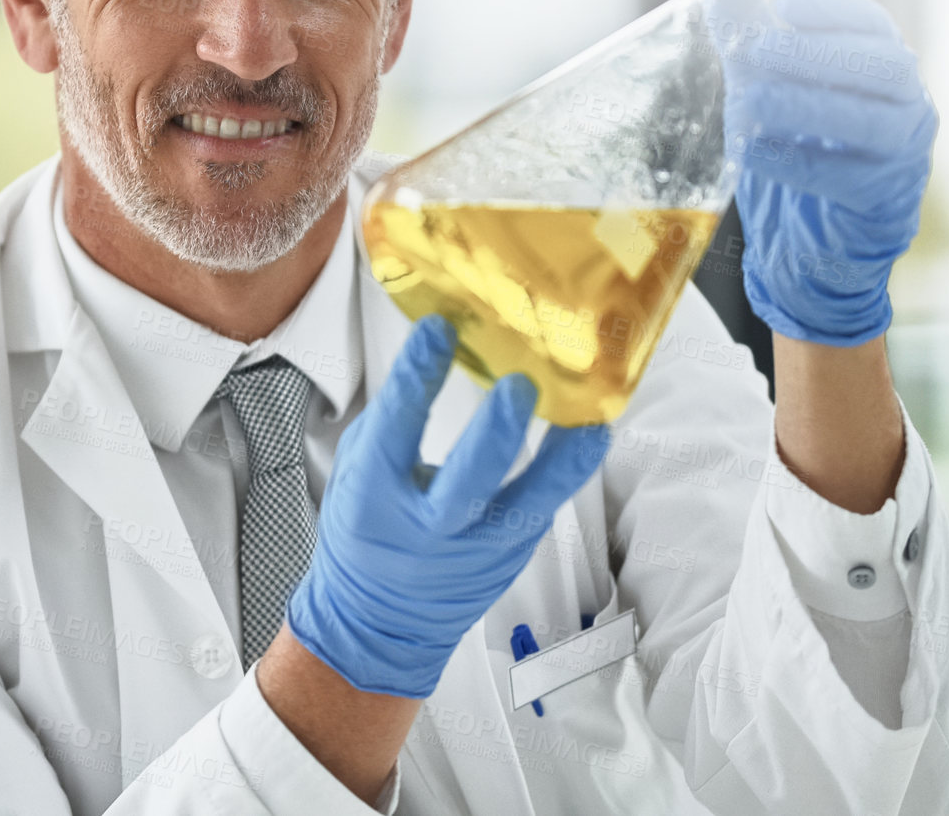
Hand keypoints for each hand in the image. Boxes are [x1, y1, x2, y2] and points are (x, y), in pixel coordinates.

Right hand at [286, 315, 609, 697]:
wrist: (379, 619)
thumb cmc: (365, 530)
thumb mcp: (358, 472)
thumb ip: (394, 421)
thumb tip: (437, 353)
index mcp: (375, 495)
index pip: (395, 428)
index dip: (417, 377)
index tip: (438, 329)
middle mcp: (429, 527)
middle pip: (466, 480)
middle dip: (495, 433)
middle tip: (518, 386)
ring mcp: (478, 547)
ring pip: (529, 502)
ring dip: (560, 458)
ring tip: (588, 417)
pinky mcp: (513, 552)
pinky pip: (548, 505)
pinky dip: (569, 467)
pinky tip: (590, 432)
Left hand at [696, 0, 937, 344]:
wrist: (810, 236)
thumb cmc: (796, 141)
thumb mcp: (766, 77)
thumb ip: (743, 21)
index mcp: (880, 62)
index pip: (871, 24)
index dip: (830, 11)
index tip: (781, 5)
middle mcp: (905, 102)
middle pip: (880, 67)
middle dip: (815, 55)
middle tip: (754, 52)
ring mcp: (901, 154)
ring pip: (869, 121)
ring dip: (801, 107)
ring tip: (745, 103)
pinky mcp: (881, 200)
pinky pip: (846, 177)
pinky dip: (795, 162)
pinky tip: (753, 152)